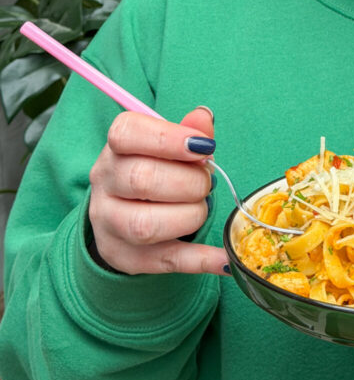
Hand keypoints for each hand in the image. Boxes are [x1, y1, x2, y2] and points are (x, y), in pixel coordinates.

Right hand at [88, 105, 227, 275]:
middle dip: (189, 182)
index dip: (169, 138)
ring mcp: (110, 223)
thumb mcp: (167, 144)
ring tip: (202, 208)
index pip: (127, 134)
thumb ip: (188, 131)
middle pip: (141, 180)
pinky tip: (223, 258)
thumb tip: (203, 118)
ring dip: (190, 216)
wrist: (123, 211)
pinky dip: (199, 260)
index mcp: (116, 148)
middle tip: (207, 182)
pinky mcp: (126, 257)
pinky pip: (164, 261)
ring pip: (145, 225)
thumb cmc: (154, 167)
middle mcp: (105, 184)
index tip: (202, 146)